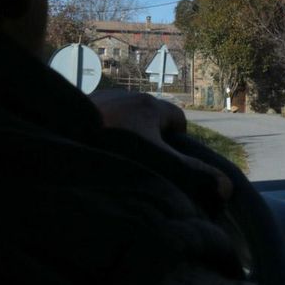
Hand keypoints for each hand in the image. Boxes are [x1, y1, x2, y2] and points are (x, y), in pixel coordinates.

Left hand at [89, 90, 232, 199]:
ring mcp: (102, 99)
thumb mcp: (156, 163)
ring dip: (125, 136)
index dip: (179, 142)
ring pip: (125, 119)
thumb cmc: (112, 146)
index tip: (170, 163)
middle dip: (151, 140)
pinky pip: (100, 119)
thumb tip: (226, 188)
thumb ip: (190, 174)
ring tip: (115, 161)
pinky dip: (102, 133)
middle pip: (151, 119)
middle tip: (142, 166)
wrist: (57, 131)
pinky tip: (92, 152)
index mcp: (150, 106)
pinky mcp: (80, 106)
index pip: (177, 119)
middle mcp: (128, 96)